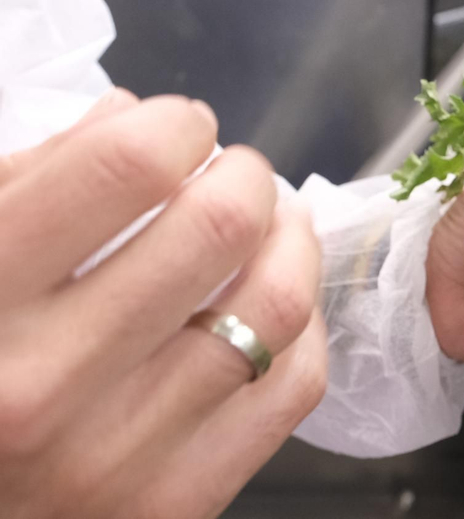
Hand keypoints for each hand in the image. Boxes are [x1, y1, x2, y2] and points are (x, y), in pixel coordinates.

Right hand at [0, 91, 325, 518]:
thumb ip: (20, 186)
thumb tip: (126, 118)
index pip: (125, 167)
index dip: (173, 126)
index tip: (177, 129)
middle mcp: (40, 387)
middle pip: (219, 227)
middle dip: (243, 177)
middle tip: (232, 174)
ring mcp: (112, 458)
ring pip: (276, 306)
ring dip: (290, 242)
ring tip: (273, 223)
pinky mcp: (169, 506)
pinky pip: (290, 388)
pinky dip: (301, 329)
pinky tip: (273, 303)